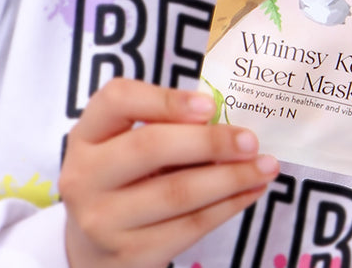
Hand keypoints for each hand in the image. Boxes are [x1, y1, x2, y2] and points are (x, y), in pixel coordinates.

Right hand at [59, 78, 279, 267]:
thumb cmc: (124, 177)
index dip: (165, 99)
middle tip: (251, 140)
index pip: (117, 100)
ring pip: (177, 192)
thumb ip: (166, 125)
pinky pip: (189, 227)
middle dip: (210, 141)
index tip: (210, 104)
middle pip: (150, 147)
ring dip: (231, 178)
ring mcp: (103, 220)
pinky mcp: (129, 255)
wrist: (90, 250)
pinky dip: (228, 206)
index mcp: (87, 135)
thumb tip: (227, 119)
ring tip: (266, 166)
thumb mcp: (126, 142)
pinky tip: (252, 191)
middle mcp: (85, 176)